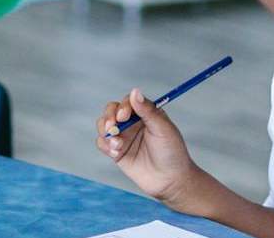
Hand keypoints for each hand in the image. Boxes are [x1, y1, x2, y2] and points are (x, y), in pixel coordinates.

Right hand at [96, 88, 212, 214]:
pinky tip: (116, 153)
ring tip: (117, 145)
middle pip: (111, 111)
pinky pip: (102, 143)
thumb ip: (147, 111)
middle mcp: (133, 123)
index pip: (128, 102)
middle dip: (108, 117)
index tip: (123, 116)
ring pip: (103, 125)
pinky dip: (105, 145)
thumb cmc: (172, 153)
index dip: (123, 106)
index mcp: (146, 114)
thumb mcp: (162, 129)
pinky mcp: (116, 152)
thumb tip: (134, 91)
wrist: (170, 181)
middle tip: (112, 127)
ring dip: (105, 132)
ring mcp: (124, 137)